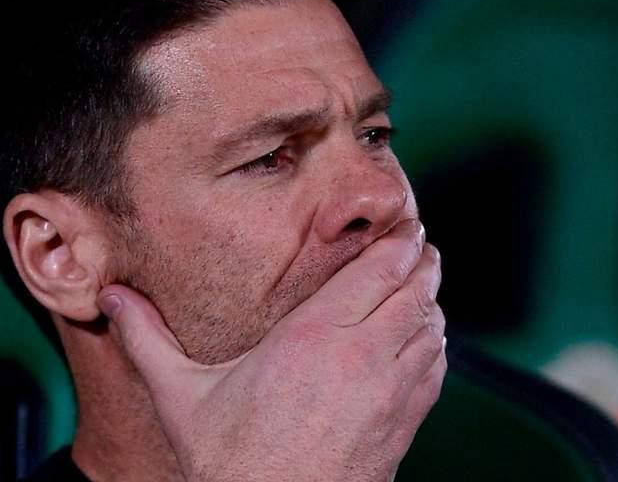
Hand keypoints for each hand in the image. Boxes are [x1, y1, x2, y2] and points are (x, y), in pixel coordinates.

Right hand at [97, 219, 446, 481]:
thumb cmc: (233, 462)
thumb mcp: (182, 397)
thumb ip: (149, 340)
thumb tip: (112, 299)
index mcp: (314, 336)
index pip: (378, 271)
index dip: (399, 245)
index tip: (406, 228)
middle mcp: (362, 355)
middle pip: (414, 289)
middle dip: (421, 261)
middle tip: (419, 243)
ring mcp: (391, 391)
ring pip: (431, 325)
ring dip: (431, 297)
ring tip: (425, 278)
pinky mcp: (404, 423)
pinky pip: (435, 366)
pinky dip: (435, 341)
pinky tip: (425, 334)